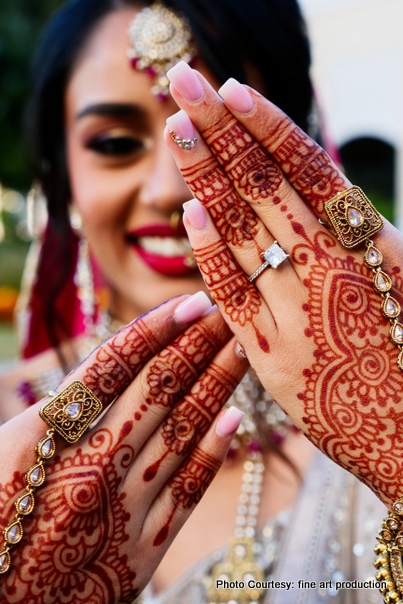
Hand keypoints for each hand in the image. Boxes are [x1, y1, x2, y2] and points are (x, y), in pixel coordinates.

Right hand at [0, 294, 246, 601]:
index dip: (156, 329)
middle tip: (227, 314)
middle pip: (157, 390)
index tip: (190, 304)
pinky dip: (212, 452)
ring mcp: (120, 511)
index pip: (112, 366)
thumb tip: (108, 370)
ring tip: (239, 351)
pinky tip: (234, 419)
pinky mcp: (141, 554)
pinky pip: (186, 492)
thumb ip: (54, 414)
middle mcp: (88, 468)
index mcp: (44, 438)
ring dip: (216, 386)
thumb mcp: (6, 454)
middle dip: (197, 346)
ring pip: (182, 432)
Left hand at [165, 62, 402, 506]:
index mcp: (369, 244)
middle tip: (183, 84)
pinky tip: (189, 211)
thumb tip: (304, 181)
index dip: (267, 126)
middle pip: (265, 187)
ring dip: (205, 176)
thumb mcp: (394, 273)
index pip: (308, 169)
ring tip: (177, 131)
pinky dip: (209, 251)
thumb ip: (350, 230)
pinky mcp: (271, 356)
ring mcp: (298, 312)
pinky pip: (232, 295)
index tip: (232, 91)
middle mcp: (331, 270)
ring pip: (241, 232)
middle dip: (220, 131)